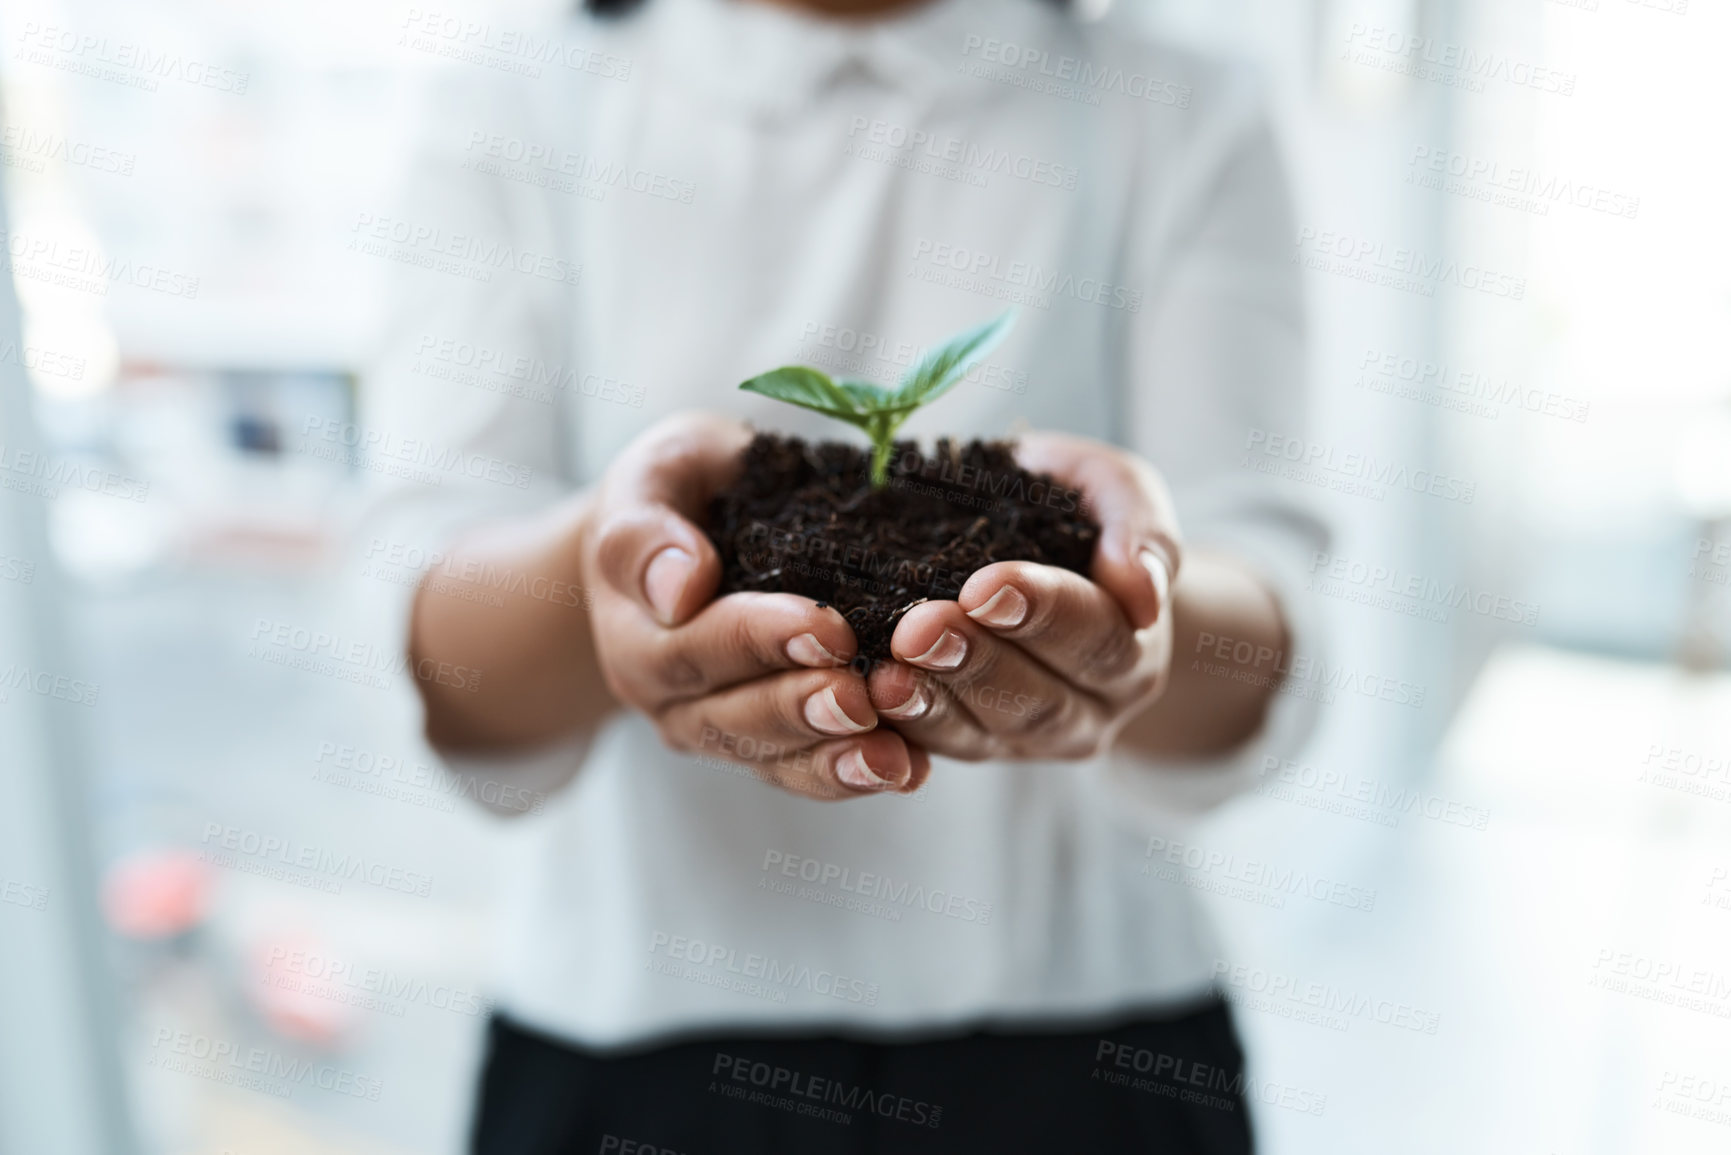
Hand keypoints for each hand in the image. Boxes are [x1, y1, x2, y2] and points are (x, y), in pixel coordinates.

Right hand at [582, 413, 930, 799]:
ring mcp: (712, 727)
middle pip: (731, 718)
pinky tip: (908, 769)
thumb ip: (645, 531)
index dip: (759, 640)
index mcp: (632, 632)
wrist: (688, 530)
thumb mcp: (654, 476)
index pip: (693, 646)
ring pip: (771, 759)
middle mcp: (665, 695)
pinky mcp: (762, 743)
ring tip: (889, 757)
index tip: (827, 627)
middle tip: (861, 698)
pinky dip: (853, 775)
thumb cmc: (681, 489)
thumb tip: (679, 589)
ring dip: (831, 759)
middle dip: (800, 709)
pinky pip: (804, 772)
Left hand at [864, 432, 1179, 761]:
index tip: (986, 585)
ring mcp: (1026, 737)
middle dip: (976, 664)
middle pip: (1038, 700)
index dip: (1042, 613)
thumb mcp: (1117, 492)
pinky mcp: (970, 745)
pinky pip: (933, 749)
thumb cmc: (1076, 512)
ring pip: (982, 735)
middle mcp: (1088, 709)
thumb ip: (1140, 529)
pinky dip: (897, 728)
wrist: (1042, 550)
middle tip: (921, 628)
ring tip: (885, 674)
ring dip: (931, 704)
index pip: (1094, 636)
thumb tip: (1142, 591)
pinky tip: (862, 699)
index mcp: (1131, 649)